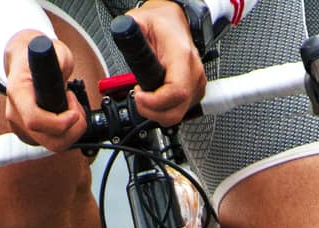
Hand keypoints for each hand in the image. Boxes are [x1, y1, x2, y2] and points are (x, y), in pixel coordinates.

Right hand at [1, 31, 87, 153]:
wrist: (23, 62)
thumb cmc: (36, 58)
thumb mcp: (52, 51)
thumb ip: (58, 59)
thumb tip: (61, 66)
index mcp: (17, 92)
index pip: (35, 120)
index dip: (60, 121)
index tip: (73, 110)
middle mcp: (15, 113)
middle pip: (50, 141)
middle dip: (74, 129)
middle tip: (76, 108)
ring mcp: (21, 126)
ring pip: (54, 145)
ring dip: (73, 132)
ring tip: (73, 111)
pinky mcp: (29, 134)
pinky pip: (53, 143)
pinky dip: (67, 134)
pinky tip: (66, 117)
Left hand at [124, 1, 205, 126]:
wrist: (175, 24)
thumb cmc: (162, 25)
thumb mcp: (141, 21)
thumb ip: (130, 29)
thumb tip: (121, 32)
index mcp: (182, 56)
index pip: (176, 91)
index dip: (154, 101)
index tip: (138, 94)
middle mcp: (194, 73)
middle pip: (177, 111)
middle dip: (152, 112)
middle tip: (138, 98)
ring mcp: (197, 85)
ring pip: (178, 115)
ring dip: (156, 112)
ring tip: (144, 96)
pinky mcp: (195, 92)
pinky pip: (179, 111)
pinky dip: (163, 110)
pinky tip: (155, 97)